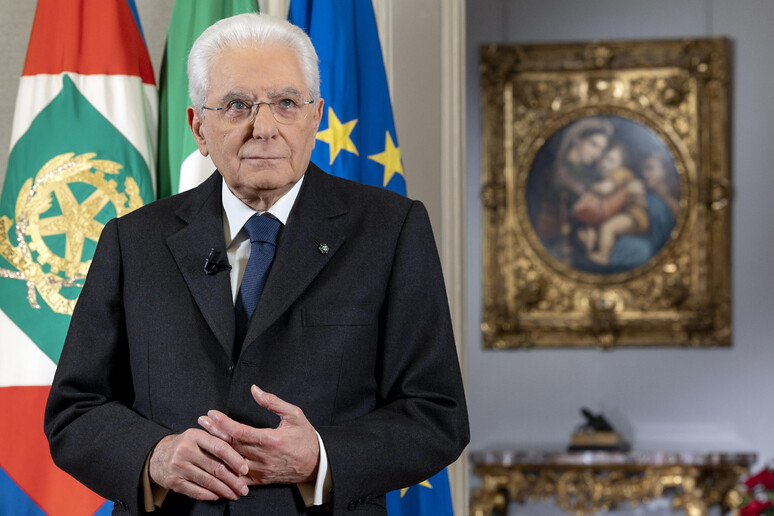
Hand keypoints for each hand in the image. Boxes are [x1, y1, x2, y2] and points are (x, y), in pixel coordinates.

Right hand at [148, 429, 248, 500]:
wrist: (157, 456)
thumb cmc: (186, 446)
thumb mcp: (198, 436)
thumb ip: (217, 441)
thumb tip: (242, 456)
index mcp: (195, 435)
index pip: (220, 447)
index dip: (235, 459)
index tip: (245, 469)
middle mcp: (185, 450)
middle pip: (216, 467)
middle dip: (233, 480)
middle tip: (244, 488)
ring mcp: (178, 467)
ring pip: (208, 482)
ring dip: (225, 490)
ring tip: (235, 494)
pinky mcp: (174, 482)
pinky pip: (197, 492)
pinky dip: (211, 495)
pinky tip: (220, 496)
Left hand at [198, 385, 319, 484]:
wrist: (316, 463)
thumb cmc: (305, 437)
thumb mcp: (294, 414)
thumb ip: (272, 402)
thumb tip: (255, 389)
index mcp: (270, 440)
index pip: (239, 431)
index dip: (223, 422)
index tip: (212, 413)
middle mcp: (262, 457)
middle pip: (231, 445)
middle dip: (214, 432)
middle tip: (202, 421)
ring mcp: (260, 470)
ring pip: (231, 462)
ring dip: (216, 449)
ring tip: (203, 437)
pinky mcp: (260, 480)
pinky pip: (237, 478)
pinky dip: (224, 471)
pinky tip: (213, 462)